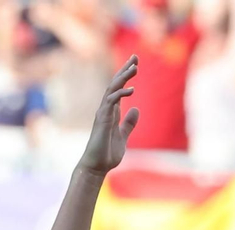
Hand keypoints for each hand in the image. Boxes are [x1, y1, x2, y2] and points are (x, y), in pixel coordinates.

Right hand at [78, 58, 139, 175]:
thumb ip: (129, 123)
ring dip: (123, 78)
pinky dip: (120, 94)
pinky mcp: (102, 120)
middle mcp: (106, 109)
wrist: (97, 166)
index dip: (126, 76)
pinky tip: (131, 89)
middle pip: (115, 84)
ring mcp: (103, 113)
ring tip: (135, 67)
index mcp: (112, 112)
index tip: (135, 63)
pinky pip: (110, 103)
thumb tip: (136, 109)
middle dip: (125, 70)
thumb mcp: (123, 136)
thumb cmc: (107, 153)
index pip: (119, 88)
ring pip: (112, 89)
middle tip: (135, 57)